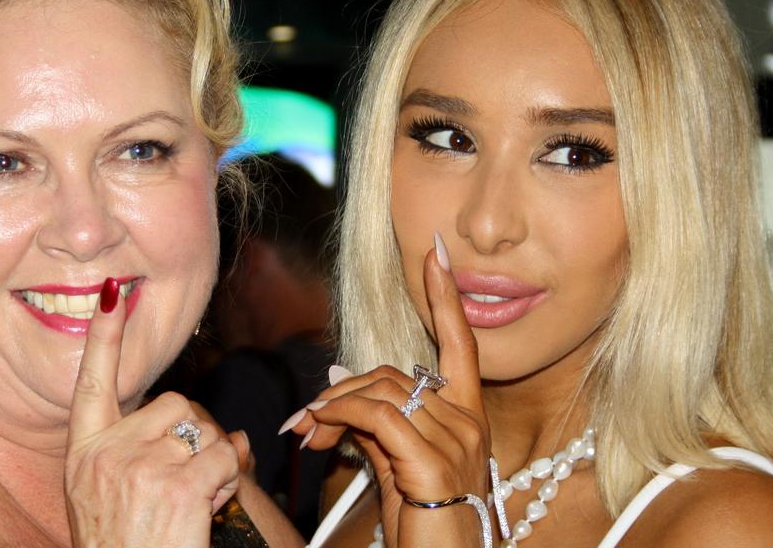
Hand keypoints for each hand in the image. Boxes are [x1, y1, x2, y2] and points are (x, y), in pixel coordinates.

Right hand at [65, 278, 241, 547]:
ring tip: (194, 502)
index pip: (91, 383)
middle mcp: (106, 453)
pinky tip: (210, 507)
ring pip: (205, 432)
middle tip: (187, 479)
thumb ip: (144, 457)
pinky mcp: (176, 486)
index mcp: (83, 453)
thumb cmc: (123, 547)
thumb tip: (216, 430)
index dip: (104, 337)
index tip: (111, 292)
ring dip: (214, 462)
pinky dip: (230, 480)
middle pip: (174, 404)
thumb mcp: (110, 500)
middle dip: (193, 434)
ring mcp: (140, 468)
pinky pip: (224, 458)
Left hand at [286, 237, 489, 547]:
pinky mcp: (433, 461)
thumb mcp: (396, 462)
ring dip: (331, 406)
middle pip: (392, 373)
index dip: (447, 297)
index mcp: (467, 416)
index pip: (460, 343)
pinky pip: (376, 416)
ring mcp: (456, 440)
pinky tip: (320, 430)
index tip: (437, 252)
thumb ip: (374, 417)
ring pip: (379, 391)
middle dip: (339, 392)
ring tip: (306, 433)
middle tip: (304, 421)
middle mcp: (468, 422)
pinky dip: (340, 415)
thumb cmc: (424, 521)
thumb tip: (339, 375)